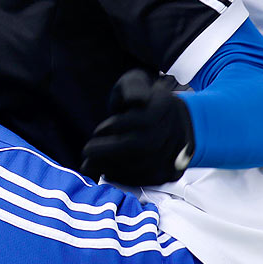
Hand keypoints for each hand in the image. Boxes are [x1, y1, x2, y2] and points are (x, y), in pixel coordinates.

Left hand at [80, 70, 194, 185]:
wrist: (170, 121)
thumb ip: (132, 88)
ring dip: (112, 166)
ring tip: (91, 163)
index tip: (98, 130)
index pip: (144, 120)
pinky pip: (146, 180)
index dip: (117, 126)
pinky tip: (106, 171)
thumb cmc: (142, 101)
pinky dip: (122, 178)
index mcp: (165, 106)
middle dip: (109, 150)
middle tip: (87, 151)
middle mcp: (175, 131)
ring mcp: (175, 153)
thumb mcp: (135, 84)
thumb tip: (136, 100)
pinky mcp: (169, 172)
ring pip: (143, 166)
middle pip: (142, 146)